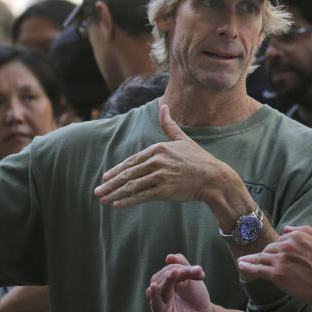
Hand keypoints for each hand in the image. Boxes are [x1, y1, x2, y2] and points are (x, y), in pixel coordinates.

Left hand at [93, 103, 237, 207]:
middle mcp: (157, 161)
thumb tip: (163, 106)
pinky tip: (118, 205)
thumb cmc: (199, 160)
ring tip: (103, 200)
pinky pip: (143, 196)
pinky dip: (129, 201)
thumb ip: (169, 125)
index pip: (132, 161)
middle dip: (111, 184)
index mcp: (159, 148)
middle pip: (128, 174)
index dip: (117, 170)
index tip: (105, 177)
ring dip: (115, 194)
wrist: (214, 178)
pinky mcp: (166, 190)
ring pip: (133, 186)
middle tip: (97, 192)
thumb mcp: (183, 139)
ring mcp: (161, 176)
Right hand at [147, 253, 217, 311]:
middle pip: (163, 277)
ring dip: (167, 280)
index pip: (169, 269)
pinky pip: (155, 304)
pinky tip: (154, 287)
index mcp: (165, 282)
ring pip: (159, 288)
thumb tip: (169, 256)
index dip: (182, 268)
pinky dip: (154, 295)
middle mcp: (159, 292)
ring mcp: (159, 304)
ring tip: (175, 273)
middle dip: (178, 273)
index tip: (200, 272)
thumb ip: (183, 266)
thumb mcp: (191, 279)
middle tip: (195, 272)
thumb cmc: (197, 298)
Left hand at [236, 225, 311, 304]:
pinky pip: (258, 269)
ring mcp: (281, 260)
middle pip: (269, 249)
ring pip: (261, 258)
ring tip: (242, 262)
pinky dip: (248, 267)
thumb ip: (304, 230)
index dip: (277, 250)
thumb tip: (286, 229)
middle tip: (259, 262)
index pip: (280, 241)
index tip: (274, 256)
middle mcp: (286, 245)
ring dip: (251, 260)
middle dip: (266, 256)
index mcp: (296, 236)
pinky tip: (241, 266)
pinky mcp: (277, 274)